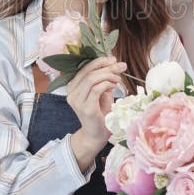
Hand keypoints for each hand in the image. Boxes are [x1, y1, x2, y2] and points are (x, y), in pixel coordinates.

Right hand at [68, 56, 124, 170]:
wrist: (96, 135)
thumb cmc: (100, 113)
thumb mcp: (102, 92)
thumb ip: (104, 78)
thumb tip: (113, 62)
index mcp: (73, 87)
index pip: (84, 68)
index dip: (99, 61)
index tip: (113, 59)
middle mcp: (71, 93)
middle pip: (89, 72)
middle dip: (107, 66)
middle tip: (121, 66)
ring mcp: (77, 101)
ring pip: (92, 79)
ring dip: (108, 75)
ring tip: (118, 79)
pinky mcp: (85, 108)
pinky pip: (96, 89)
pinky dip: (107, 84)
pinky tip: (114, 86)